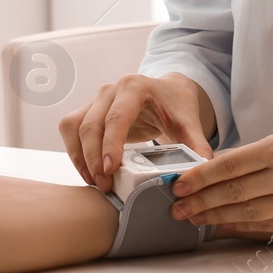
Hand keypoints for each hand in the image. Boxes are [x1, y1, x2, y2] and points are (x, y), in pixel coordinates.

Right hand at [59, 73, 215, 191]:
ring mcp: (96, 99)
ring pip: (74, 126)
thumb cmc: (176, 106)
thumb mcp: (189, 123)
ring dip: (80, 156)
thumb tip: (202, 170)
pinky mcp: (88, 110)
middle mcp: (111, 90)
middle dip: (93, 158)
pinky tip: (88, 171)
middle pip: (91, 124)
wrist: (167, 92)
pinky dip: (74, 150)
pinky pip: (70, 128)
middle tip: (105, 185)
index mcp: (135, 87)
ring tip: (95, 182)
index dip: (110, 144)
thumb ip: (197, 146)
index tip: (110, 169)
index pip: (116, 117)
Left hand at [168, 122, 272, 237]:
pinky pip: (265, 226)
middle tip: (177, 207)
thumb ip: (249, 155)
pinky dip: (240, 226)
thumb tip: (209, 169)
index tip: (180, 185)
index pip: (231, 164)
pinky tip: (222, 225)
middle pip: (234, 191)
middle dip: (201, 201)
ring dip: (215, 217)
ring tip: (194, 217)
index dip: (201, 177)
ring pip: (246, 213)